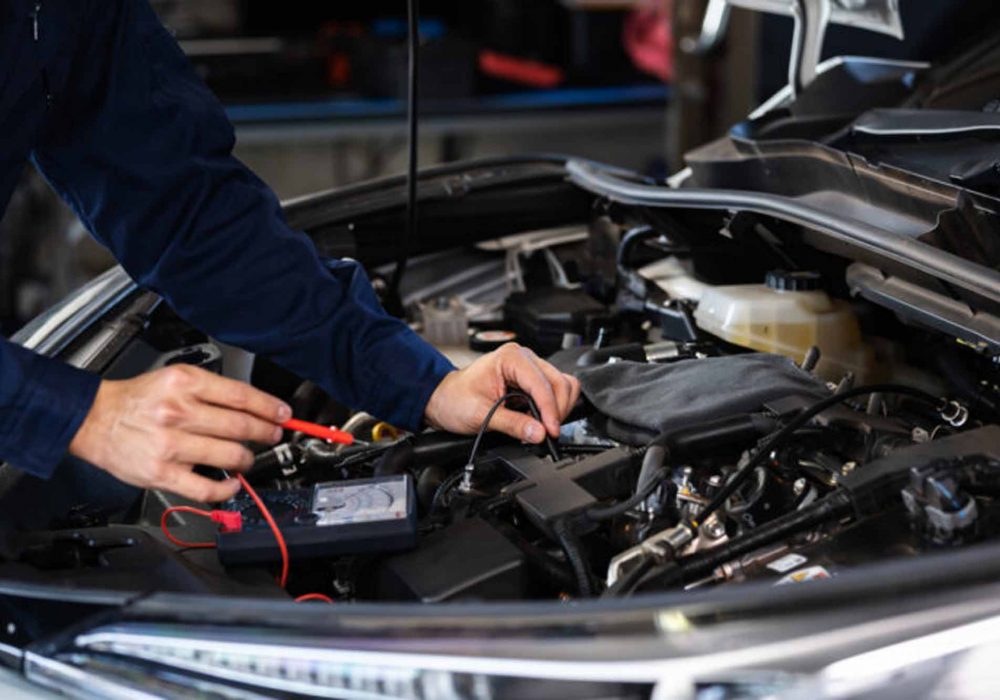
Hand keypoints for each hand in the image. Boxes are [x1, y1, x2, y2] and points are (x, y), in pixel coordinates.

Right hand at [69, 365, 290, 502]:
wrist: (94, 419)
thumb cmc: (137, 400)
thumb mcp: (174, 378)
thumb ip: (211, 390)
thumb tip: (251, 405)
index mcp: (185, 384)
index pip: (241, 396)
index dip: (269, 407)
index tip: (283, 414)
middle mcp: (179, 413)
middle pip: (240, 426)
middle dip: (265, 433)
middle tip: (272, 435)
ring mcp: (171, 445)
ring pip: (229, 456)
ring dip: (247, 459)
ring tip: (247, 458)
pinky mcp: (162, 473)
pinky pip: (206, 488)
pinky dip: (226, 489)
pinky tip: (232, 484)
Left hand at [424, 343, 579, 442]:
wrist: (444, 399)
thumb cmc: (455, 399)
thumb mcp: (481, 415)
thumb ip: (513, 424)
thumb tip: (538, 432)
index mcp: (510, 358)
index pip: (542, 384)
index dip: (549, 410)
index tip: (549, 432)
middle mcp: (523, 358)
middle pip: (559, 382)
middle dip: (557, 410)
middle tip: (547, 433)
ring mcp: (529, 367)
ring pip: (562, 385)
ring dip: (557, 408)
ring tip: (542, 426)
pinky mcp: (531, 379)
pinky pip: (554, 390)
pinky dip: (553, 407)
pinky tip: (539, 419)